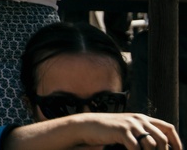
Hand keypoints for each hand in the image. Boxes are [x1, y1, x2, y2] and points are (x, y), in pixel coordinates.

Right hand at [58, 112, 180, 148]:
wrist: (87, 125)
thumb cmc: (108, 130)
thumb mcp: (128, 129)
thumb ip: (142, 133)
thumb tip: (158, 146)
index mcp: (143, 118)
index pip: (168, 128)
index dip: (176, 142)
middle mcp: (139, 119)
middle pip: (162, 138)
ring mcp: (130, 124)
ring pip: (152, 144)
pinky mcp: (122, 131)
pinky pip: (136, 148)